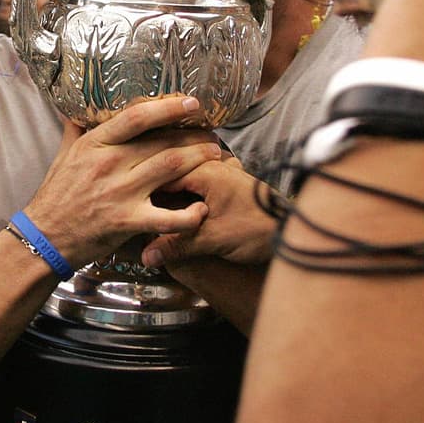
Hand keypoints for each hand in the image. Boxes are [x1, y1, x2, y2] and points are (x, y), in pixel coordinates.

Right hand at [24, 96, 222, 265]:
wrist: (44, 238)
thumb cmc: (56, 196)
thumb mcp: (62, 155)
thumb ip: (75, 130)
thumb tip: (76, 107)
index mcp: (96, 144)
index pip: (137, 116)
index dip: (168, 107)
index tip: (191, 103)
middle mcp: (110, 163)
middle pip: (163, 141)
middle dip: (194, 137)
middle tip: (213, 134)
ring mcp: (120, 192)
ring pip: (171, 168)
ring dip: (199, 160)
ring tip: (217, 156)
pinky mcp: (127, 222)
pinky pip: (166, 218)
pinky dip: (189, 215)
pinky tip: (203, 209)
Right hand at [141, 157, 276, 269]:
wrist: (294, 233)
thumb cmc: (260, 229)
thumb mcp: (214, 240)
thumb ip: (177, 245)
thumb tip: (147, 256)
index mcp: (206, 171)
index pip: (162, 173)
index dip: (143, 191)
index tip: (129, 203)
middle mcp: (214, 166)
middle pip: (173, 175)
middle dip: (156, 192)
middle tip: (137, 208)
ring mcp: (224, 174)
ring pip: (186, 180)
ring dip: (173, 195)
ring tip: (153, 211)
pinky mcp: (230, 186)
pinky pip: (200, 185)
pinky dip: (188, 196)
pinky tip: (179, 212)